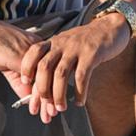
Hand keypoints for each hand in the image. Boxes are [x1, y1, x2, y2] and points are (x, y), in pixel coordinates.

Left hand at [11, 13, 131, 121]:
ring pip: (61, 74)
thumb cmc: (86, 41)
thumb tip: (44, 83)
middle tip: (45, 104)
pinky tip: (80, 102)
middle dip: (42, 88)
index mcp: (54, 42)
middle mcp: (62, 44)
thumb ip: (56, 59)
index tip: (25, 82)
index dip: (26, 67)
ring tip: (61, 108)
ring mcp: (76, 48)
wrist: (110, 27)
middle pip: (44, 66)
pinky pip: (82, 76)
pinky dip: (80, 92)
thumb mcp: (66, 45)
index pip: (33, 52)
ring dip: (59, 94)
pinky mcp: (92, 54)